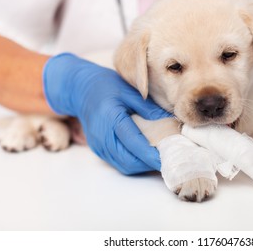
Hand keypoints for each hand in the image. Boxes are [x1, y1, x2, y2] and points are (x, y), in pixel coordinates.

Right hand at [43, 53, 170, 173]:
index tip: (168, 159)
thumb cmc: (107, 87)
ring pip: (124, 165)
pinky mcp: (98, 149)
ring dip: (142, 166)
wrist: (80, 89)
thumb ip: (149, 108)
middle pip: (128, 160)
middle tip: (169, 159)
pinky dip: (133, 163)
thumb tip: (171, 123)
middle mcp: (102, 136)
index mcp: (111, 118)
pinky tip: (145, 156)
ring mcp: (98, 145)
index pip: (133, 142)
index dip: (151, 154)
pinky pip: (118, 162)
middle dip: (149, 164)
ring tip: (160, 159)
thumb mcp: (130, 92)